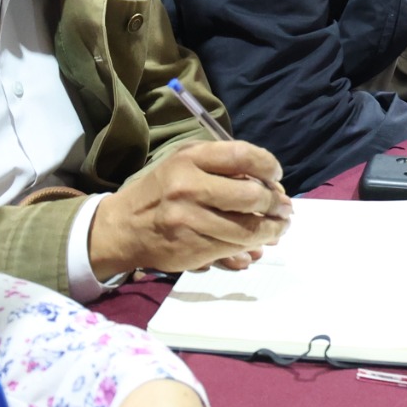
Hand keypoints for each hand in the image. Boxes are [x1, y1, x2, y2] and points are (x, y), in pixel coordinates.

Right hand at [89, 141, 289, 278]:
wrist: (122, 228)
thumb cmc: (161, 190)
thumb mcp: (184, 163)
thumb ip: (222, 165)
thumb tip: (269, 182)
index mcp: (189, 159)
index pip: (242, 156)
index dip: (268, 165)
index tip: (276, 174)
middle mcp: (189, 188)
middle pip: (251, 196)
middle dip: (276, 203)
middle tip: (285, 207)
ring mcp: (190, 221)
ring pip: (247, 229)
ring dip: (273, 230)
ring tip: (280, 227)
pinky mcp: (191, 249)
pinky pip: (233, 250)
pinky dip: (252, 249)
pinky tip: (259, 245)